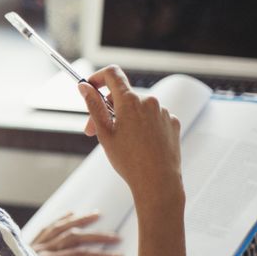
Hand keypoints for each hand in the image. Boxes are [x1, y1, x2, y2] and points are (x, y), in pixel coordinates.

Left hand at [30, 211, 122, 255]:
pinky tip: (71, 214)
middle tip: (116, 237)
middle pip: (74, 238)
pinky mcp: (29, 241)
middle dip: (97, 236)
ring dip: (81, 220)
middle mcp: (42, 249)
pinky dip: (61, 219)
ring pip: (61, 227)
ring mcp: (35, 243)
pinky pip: (48, 226)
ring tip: (97, 215)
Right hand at [79, 66, 183, 204]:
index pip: (112, 74)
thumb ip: (94, 106)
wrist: (158, 182)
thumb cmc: (129, 161)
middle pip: (122, 95)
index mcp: (130, 101)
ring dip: (125, 118)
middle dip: (107, 108)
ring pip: (138, 108)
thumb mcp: (104, 133)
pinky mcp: (172, 122)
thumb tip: (84, 86)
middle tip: (94, 131)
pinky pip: (153, 117)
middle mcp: (149, 101)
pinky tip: (138, 144)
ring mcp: (163, 112)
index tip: (91, 87)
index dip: (98, 77)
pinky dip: (142, 125)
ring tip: (120, 142)